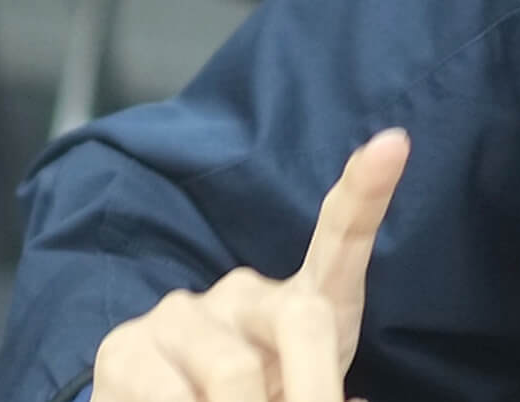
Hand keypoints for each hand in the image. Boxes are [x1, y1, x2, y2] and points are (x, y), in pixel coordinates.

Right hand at [89, 128, 410, 401]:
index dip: (366, 193)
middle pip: (300, 320)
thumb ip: (319, 384)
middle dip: (314, 390)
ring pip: (234, 370)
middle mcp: (242, 295)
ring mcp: (180, 317)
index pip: (338, 241)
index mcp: (298, 305)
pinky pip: (172, 393)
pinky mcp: (127, 350)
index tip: (392, 143)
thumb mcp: (298, 392)